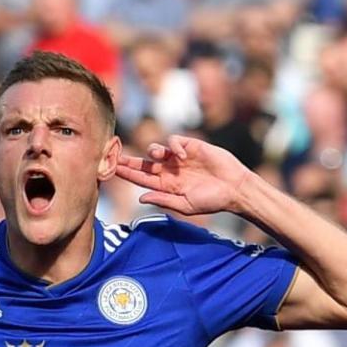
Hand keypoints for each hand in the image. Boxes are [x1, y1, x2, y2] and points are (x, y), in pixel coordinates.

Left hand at [114, 135, 250, 214]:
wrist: (235, 189)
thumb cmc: (213, 201)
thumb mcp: (186, 205)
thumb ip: (164, 200)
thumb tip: (141, 198)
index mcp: (166, 186)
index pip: (141, 179)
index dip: (127, 174)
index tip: (112, 169)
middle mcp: (170, 171)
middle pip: (143, 164)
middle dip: (129, 160)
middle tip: (114, 155)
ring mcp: (179, 158)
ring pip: (156, 150)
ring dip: (153, 152)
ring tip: (157, 156)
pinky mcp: (191, 146)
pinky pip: (175, 141)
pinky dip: (174, 145)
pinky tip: (180, 155)